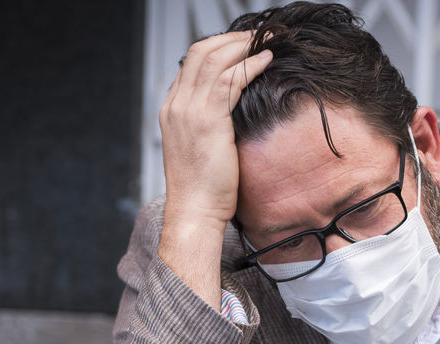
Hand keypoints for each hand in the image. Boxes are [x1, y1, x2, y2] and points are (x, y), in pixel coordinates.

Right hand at [157, 31, 272, 305]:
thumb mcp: (204, 150)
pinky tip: (266, 60)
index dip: (218, 48)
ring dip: (243, 46)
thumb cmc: (204, 190)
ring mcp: (189, 111)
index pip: (191, 64)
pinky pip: (229, 79)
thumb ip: (213, 126)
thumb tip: (235, 114)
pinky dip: (249, 64)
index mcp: (173, 110)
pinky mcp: (208, 120)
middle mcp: (177, 105)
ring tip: (267, 41)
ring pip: (214, 59)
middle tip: (258, 35)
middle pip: (200, 52)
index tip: (242, 46)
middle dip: (231, 39)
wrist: (195, 213)